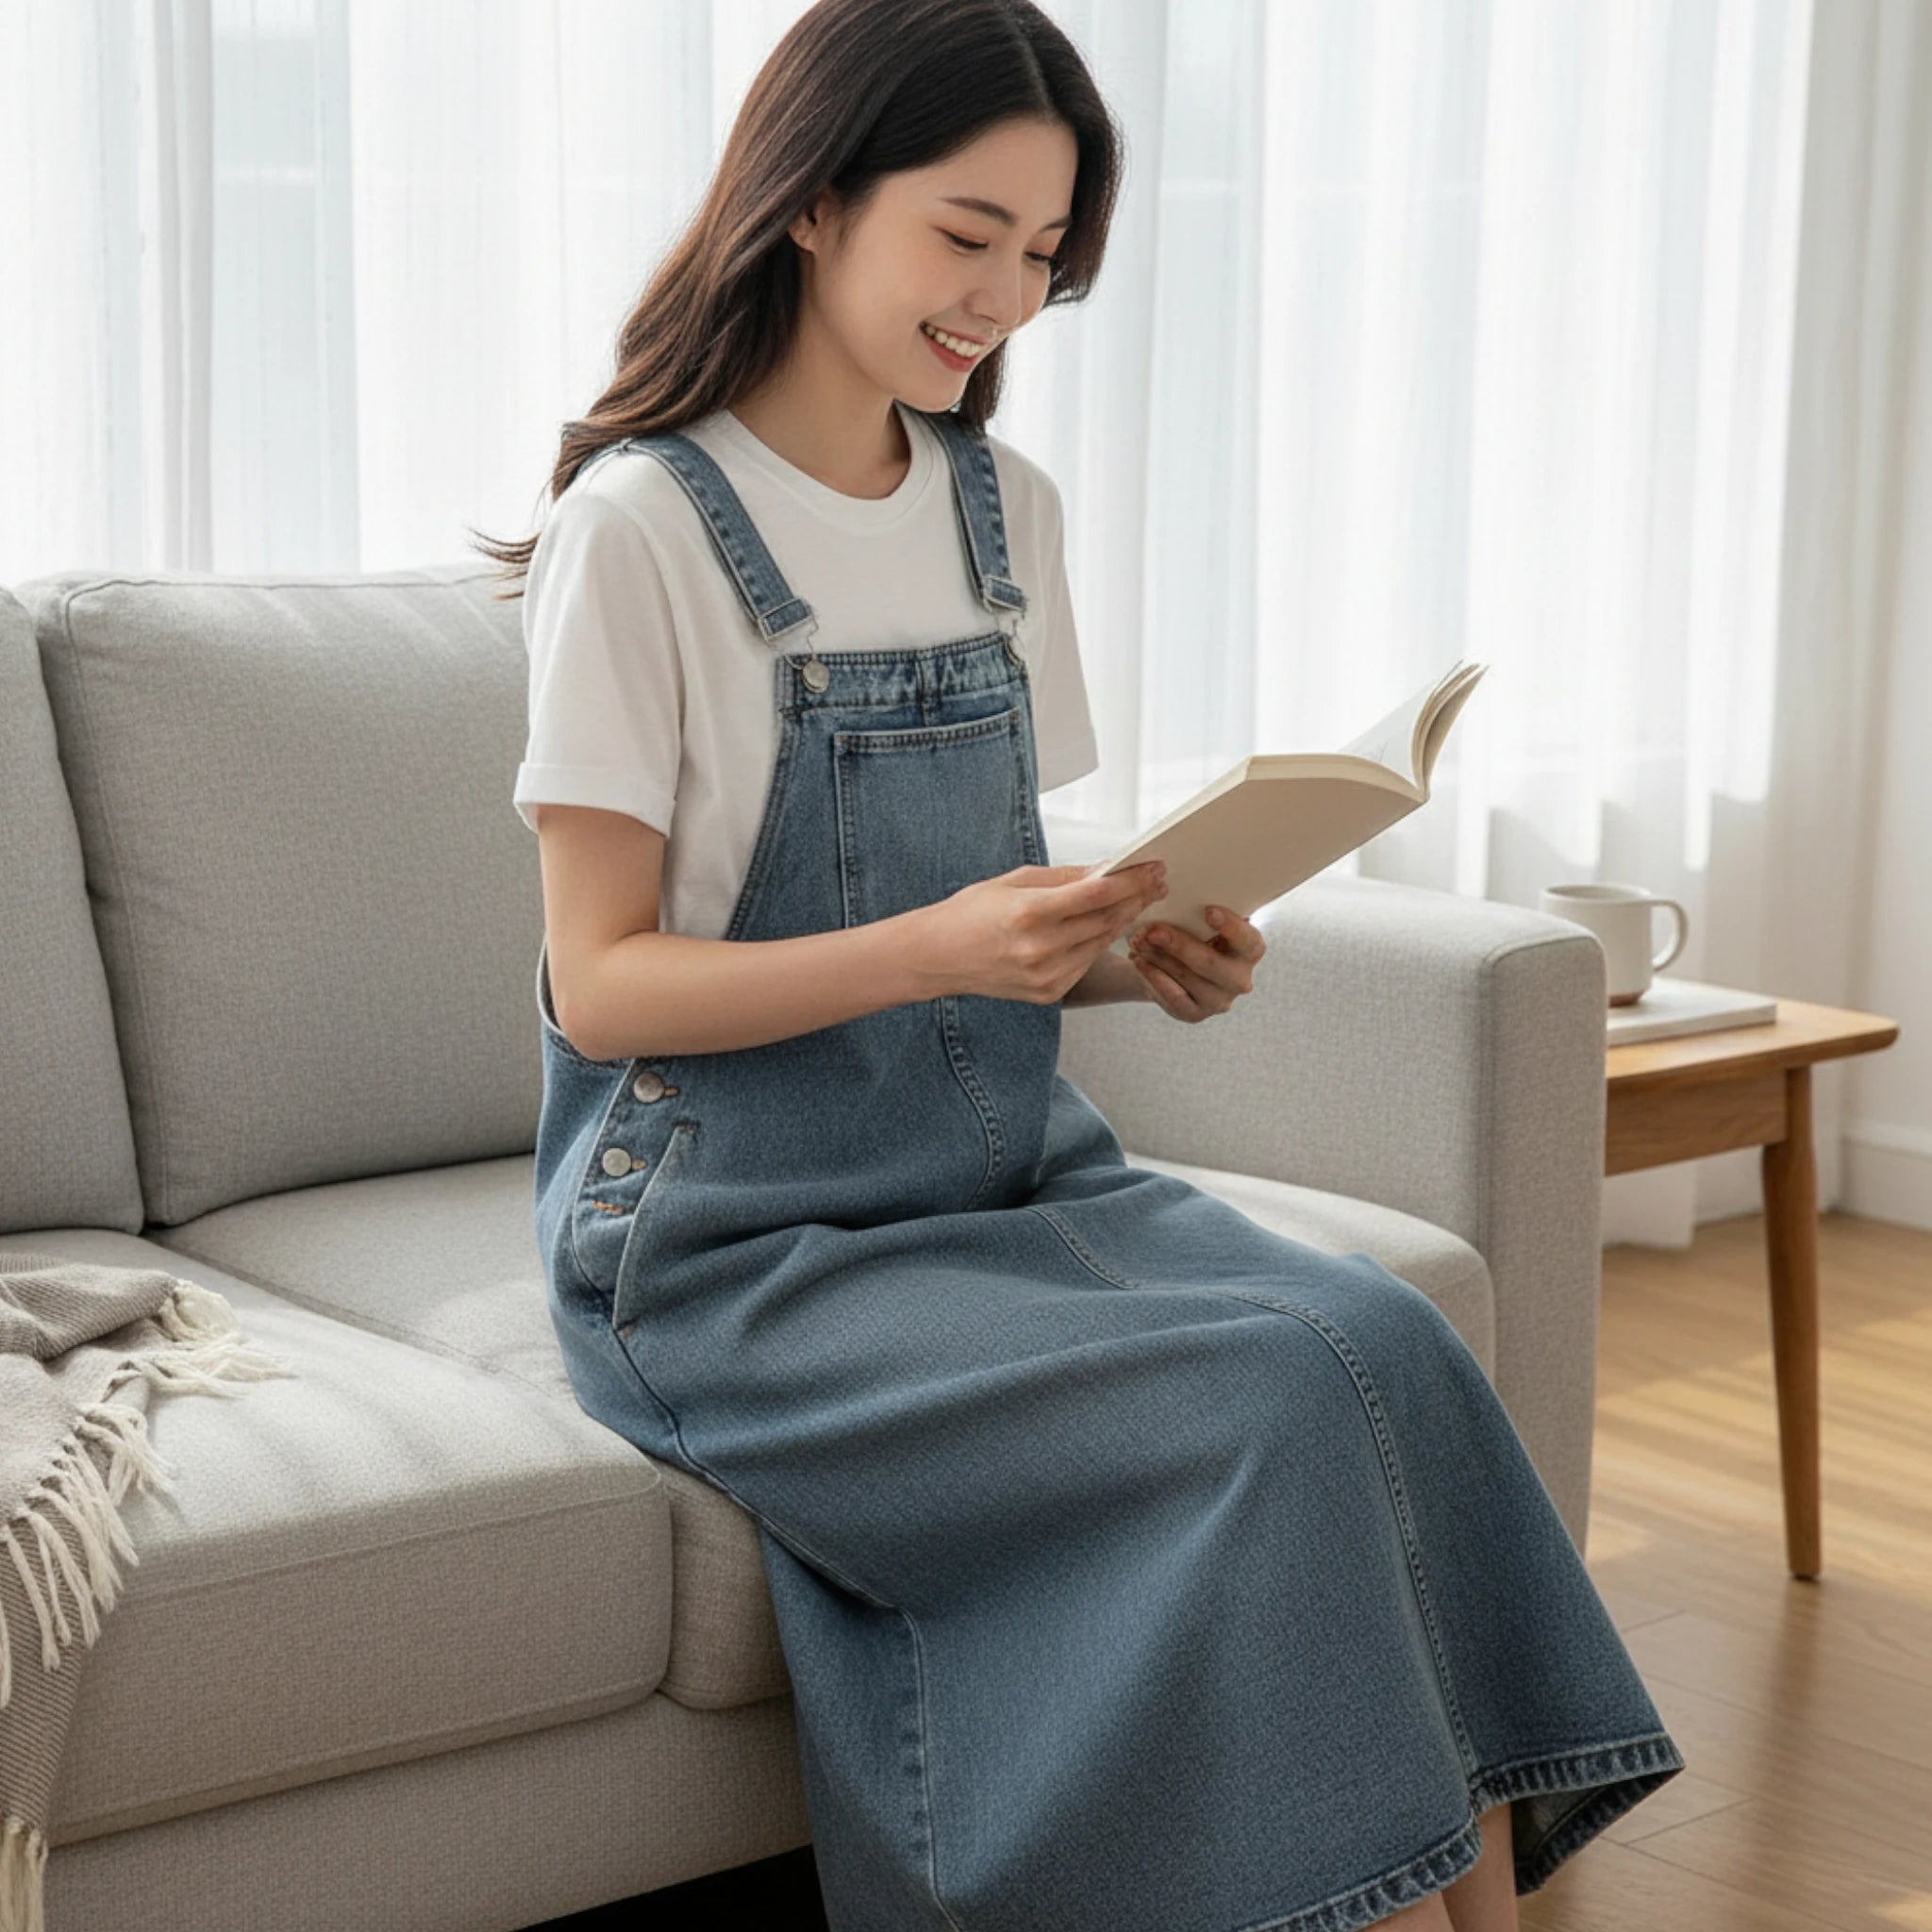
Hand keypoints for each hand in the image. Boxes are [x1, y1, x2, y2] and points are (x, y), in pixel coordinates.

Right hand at [911, 860, 1168, 1003]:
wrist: (937, 958)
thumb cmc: (970, 913)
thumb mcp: (1013, 881)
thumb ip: (1063, 878)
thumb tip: (1104, 870)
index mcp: (1030, 913)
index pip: (1097, 894)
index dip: (1131, 880)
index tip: (1153, 867)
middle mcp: (1040, 949)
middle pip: (1106, 919)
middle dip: (1136, 898)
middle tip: (1156, 881)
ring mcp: (1045, 975)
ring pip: (1101, 943)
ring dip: (1124, 920)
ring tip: (1139, 900)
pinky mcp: (1048, 993)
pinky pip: (1085, 963)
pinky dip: (1099, 943)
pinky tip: (1109, 926)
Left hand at [1125, 905, 1265, 1020]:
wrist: (1174, 966)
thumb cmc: (1195, 934)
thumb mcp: (1203, 921)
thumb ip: (1202, 911)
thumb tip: (1183, 892)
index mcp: (1250, 950)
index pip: (1248, 941)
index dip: (1231, 927)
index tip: (1208, 910)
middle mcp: (1240, 979)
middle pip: (1211, 963)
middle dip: (1178, 944)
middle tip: (1152, 930)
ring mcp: (1218, 1001)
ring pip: (1187, 978)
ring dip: (1158, 957)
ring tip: (1138, 940)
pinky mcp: (1195, 1014)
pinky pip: (1172, 996)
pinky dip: (1153, 975)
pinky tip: (1138, 959)